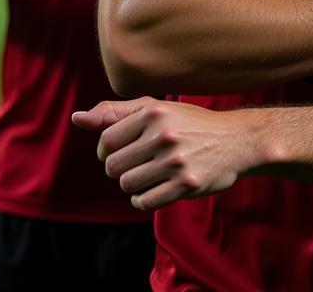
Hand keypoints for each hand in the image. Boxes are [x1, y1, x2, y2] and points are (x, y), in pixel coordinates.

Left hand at [73, 98, 256, 209]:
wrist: (237, 140)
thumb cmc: (190, 123)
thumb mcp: (156, 110)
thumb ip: (115, 113)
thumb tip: (76, 118)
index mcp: (154, 113)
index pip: (107, 141)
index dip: (108, 150)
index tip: (123, 149)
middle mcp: (164, 135)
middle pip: (113, 167)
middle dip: (121, 168)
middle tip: (141, 162)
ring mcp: (176, 161)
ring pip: (127, 185)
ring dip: (134, 184)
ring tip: (151, 174)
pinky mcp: (186, 185)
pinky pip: (144, 202)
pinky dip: (144, 199)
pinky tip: (157, 188)